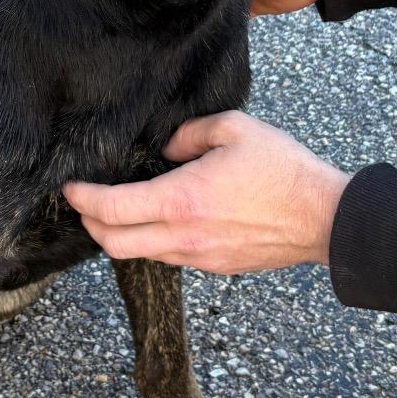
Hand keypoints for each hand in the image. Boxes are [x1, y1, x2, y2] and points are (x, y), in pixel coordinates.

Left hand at [63, 111, 349, 273]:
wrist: (327, 218)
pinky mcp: (215, 267)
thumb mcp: (235, 130)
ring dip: (120, 236)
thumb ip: (189, 134)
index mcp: (181, 200)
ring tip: (118, 213)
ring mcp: (199, 256)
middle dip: (90, 225)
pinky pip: (169, 257)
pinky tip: (159, 222)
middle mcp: (183, 236)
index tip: (69, 189)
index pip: (111, 209)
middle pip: (113, 244)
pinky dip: (151, 243)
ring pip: (139, 254)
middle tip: (84, 205)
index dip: (82, 200)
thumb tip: (166, 147)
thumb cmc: (283, 171)